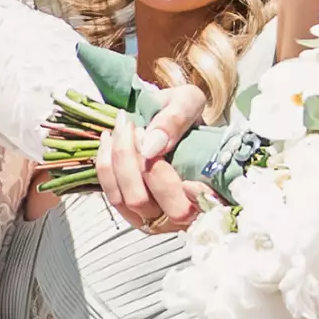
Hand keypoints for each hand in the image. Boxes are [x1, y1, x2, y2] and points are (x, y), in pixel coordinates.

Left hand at [94, 84, 214, 234]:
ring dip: (123, 161)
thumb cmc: (179, 113)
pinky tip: (110, 139)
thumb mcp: (186, 102)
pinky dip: (107, 165)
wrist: (158, 114)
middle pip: (172, 208)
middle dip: (145, 167)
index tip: (189, 181)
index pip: (211, 208)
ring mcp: (155, 216)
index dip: (200, 199)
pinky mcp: (129, 209)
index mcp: (210, 191)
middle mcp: (184, 212)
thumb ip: (175, 120)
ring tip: (125, 129)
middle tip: (141, 131)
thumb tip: (151, 146)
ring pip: (133, 201)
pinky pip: (113, 195)